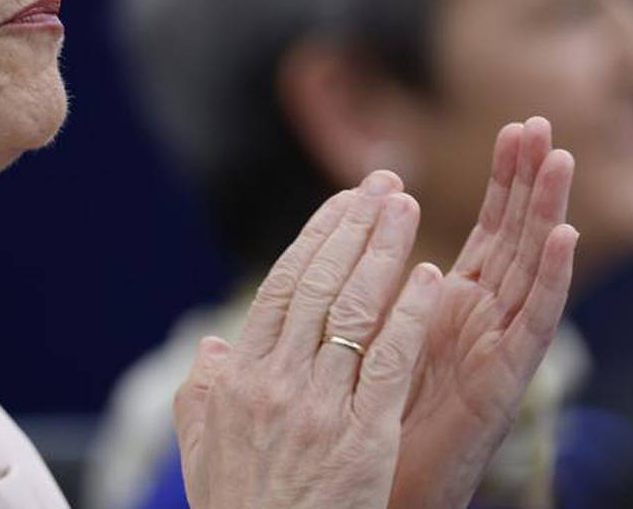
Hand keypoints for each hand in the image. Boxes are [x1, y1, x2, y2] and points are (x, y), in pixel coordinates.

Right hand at [174, 171, 443, 508]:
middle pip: (319, 284)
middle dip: (355, 227)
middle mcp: (274, 382)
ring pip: (354, 310)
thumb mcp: (202, 448)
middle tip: (385, 185)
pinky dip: (409, 315)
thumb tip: (212, 345)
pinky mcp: (361, 437)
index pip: (282, 286)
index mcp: (237, 377)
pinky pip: (389, 362)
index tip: (345, 203)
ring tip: (406, 208)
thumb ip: (202, 391)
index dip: (318, 237)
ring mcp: (318, 408)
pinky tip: (430, 279)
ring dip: (383, 251)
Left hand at [390, 116, 579, 508]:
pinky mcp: (506, 381)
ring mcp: (501, 347)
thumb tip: (351, 234)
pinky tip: (565, 235)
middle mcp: (488, 319)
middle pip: (518, 237)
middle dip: (530, 180)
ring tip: (561, 159)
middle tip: (542, 123)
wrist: (380, 487)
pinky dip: (553, 279)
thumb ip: (376, 288)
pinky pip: (535, 323)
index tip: (513, 128)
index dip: (503, 181)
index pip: (490, 230)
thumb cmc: (377, 417)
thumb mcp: (372, 334)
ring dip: (548, 212)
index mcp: (457, 304)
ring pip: (533, 268)